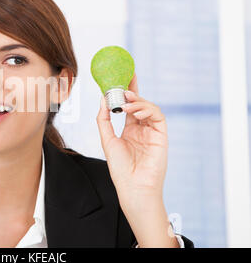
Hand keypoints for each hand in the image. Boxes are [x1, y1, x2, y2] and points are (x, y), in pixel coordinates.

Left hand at [96, 73, 167, 206]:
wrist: (133, 186)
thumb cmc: (120, 168)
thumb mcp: (107, 139)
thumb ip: (104, 119)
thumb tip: (102, 99)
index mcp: (130, 129)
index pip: (129, 105)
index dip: (127, 90)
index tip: (124, 76)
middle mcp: (142, 128)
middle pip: (140, 103)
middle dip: (133, 90)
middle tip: (124, 81)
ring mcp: (152, 131)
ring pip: (149, 107)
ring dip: (137, 101)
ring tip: (125, 102)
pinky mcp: (161, 135)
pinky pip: (157, 116)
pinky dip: (146, 109)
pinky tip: (134, 111)